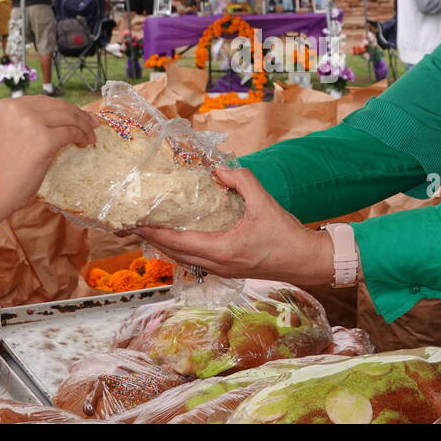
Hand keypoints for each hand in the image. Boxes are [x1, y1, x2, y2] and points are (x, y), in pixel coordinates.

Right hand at [0, 97, 97, 208]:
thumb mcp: (6, 136)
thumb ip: (25, 125)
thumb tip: (56, 124)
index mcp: (6, 106)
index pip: (44, 102)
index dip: (64, 108)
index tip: (77, 115)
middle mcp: (18, 108)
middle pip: (59, 106)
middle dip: (79, 114)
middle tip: (92, 123)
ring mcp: (31, 123)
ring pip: (68, 117)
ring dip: (83, 126)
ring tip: (91, 136)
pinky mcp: (44, 139)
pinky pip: (71, 133)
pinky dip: (81, 137)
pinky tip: (84, 144)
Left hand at [135, 167, 333, 284]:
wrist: (306, 262)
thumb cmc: (287, 236)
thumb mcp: (264, 202)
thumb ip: (241, 181)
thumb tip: (219, 169)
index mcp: (222, 250)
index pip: (178, 242)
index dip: (154, 231)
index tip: (135, 221)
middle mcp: (217, 264)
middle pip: (174, 253)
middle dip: (152, 238)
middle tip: (133, 222)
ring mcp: (222, 270)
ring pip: (183, 259)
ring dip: (165, 244)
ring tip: (150, 228)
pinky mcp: (228, 269)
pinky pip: (195, 260)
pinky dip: (181, 248)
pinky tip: (178, 236)